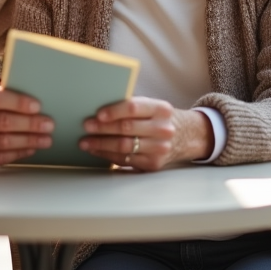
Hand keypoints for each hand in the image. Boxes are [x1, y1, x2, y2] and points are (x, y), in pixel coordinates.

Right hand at [0, 73, 53, 169]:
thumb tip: (10, 81)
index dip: (18, 101)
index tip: (37, 105)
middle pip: (2, 122)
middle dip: (30, 124)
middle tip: (48, 124)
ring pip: (1, 142)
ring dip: (28, 141)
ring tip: (45, 139)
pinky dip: (15, 153)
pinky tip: (28, 149)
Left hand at [79, 97, 213, 171]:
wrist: (186, 136)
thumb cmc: (159, 118)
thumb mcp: (153, 106)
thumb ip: (132, 105)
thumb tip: (99, 106)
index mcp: (161, 109)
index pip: (133, 108)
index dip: (114, 111)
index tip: (98, 114)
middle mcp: (163, 129)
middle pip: (126, 128)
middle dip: (102, 128)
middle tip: (86, 126)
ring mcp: (159, 148)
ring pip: (124, 146)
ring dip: (101, 144)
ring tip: (85, 142)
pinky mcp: (153, 164)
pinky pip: (126, 159)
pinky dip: (107, 155)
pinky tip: (96, 151)